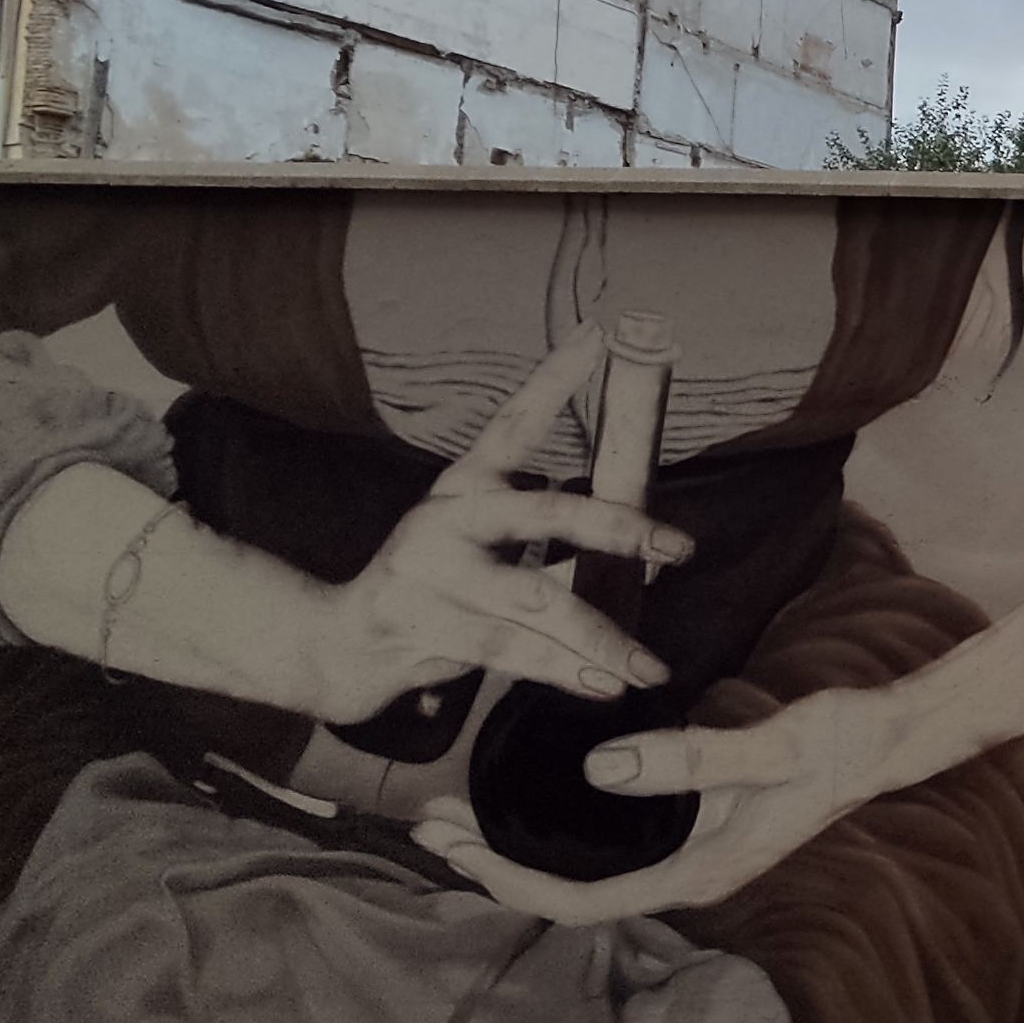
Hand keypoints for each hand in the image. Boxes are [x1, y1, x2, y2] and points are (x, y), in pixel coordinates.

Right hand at [299, 327, 692, 725]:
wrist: (342, 647)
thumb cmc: (438, 587)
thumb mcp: (486, 545)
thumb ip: (552, 539)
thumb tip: (646, 547)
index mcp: (466, 485)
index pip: (513, 422)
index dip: (552, 378)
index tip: (597, 336)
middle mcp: (447, 517)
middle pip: (543, 514)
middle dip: (618, 529)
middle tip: (681, 546)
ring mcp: (432, 572)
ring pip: (535, 601)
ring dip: (601, 638)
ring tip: (652, 666)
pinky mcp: (423, 624)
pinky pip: (510, 650)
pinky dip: (563, 671)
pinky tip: (606, 686)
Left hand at [411, 682, 894, 922]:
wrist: (887, 738)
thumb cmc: (837, 741)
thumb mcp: (769, 746)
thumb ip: (690, 758)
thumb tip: (597, 769)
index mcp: (703, 871)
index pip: (585, 901)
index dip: (513, 882)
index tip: (458, 849)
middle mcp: (689, 874)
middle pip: (571, 893)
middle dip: (495, 866)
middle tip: (429, 824)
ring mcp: (691, 855)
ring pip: (585, 871)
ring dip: (518, 850)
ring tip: (459, 817)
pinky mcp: (695, 829)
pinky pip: (609, 848)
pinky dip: (556, 831)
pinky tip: (530, 804)